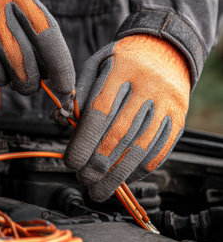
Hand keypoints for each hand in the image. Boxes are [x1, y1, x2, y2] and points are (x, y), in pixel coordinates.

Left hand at [64, 34, 190, 201]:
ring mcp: (167, 103)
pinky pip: (160, 150)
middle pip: (120, 133)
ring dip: (117, 174)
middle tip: (82, 179)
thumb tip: (62, 120)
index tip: (71, 162)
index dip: (84, 141)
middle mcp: (149, 85)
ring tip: (99, 190)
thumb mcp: (97, 66)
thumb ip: (79, 92)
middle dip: (98, 163)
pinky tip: (123, 179)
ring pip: (141, 147)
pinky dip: (139, 170)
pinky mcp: (179, 118)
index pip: (100, 110)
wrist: (164, 52)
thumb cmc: (122, 62)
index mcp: (122, 68)